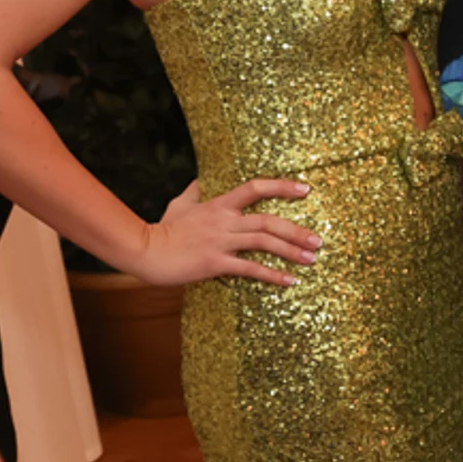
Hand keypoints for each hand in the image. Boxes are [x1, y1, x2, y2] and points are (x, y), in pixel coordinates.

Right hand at [130, 179, 320, 287]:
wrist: (144, 251)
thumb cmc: (163, 229)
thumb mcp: (180, 204)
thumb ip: (195, 192)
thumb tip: (200, 180)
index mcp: (218, 204)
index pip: (255, 188)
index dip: (281, 187)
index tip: (306, 190)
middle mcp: (223, 221)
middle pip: (268, 221)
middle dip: (296, 230)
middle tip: (319, 240)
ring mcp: (219, 242)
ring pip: (263, 243)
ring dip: (291, 252)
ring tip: (311, 259)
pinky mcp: (214, 263)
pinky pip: (249, 269)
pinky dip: (272, 275)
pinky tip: (289, 281)